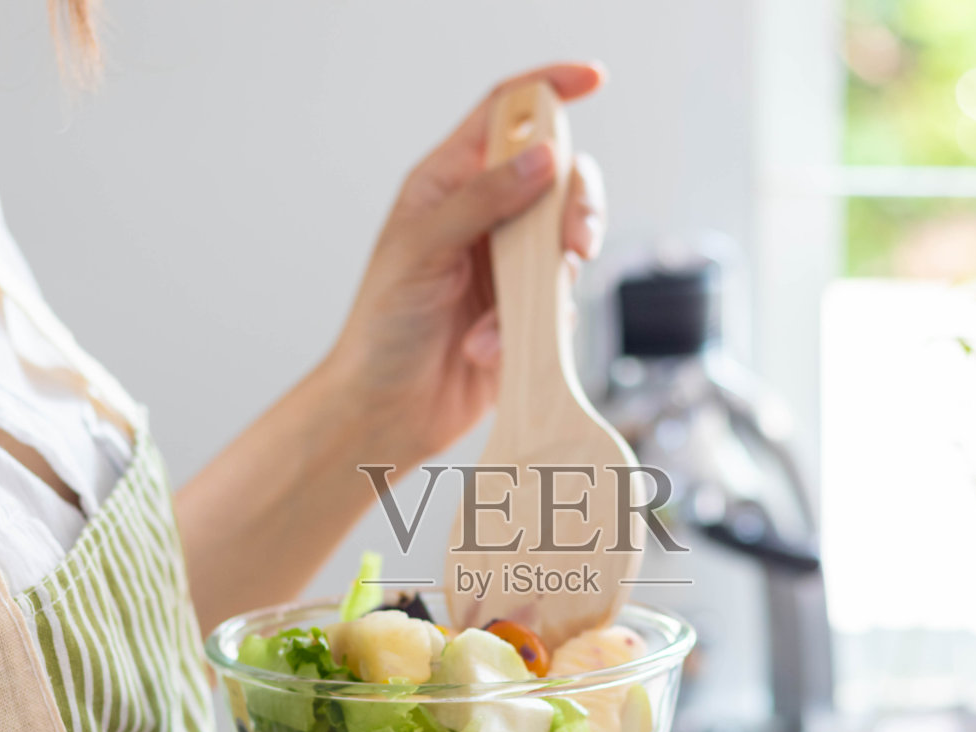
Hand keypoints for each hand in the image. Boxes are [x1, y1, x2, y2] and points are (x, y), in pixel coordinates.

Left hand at [323, 62, 607, 466]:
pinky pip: (563, 303)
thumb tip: (542, 159)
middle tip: (573, 240)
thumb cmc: (383, 328)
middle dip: (577, 204)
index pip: (505, 116)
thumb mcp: (422, 249)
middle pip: (558, 178)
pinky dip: (536, 328)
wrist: (387, 409)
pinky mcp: (529, 313)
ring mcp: (510, 265)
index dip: (548, 90)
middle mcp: (484, 217)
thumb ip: (483, 199)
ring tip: (514, 315)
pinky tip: (491, 348)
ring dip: (551, 280)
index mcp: (447, 184)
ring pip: (568, 242)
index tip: (592, 79)